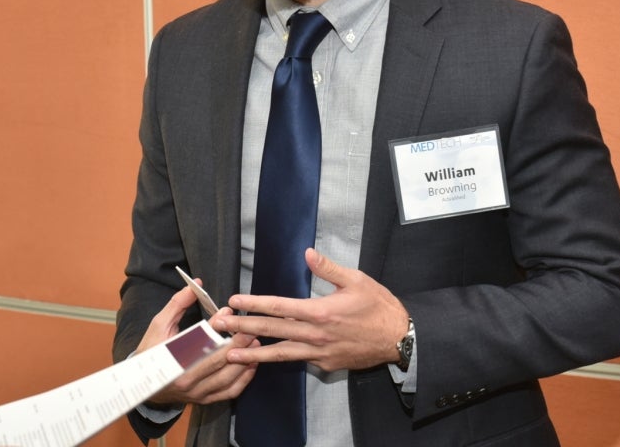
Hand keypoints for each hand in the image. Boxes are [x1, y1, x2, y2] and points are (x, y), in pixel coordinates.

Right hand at [139, 280, 259, 406]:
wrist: (141, 384)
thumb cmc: (151, 351)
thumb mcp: (159, 325)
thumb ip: (177, 305)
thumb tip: (196, 285)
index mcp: (174, 362)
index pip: (201, 342)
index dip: (217, 326)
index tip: (228, 312)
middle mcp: (187, 381)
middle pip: (219, 361)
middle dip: (238, 343)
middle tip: (250, 328)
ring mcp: (197, 393)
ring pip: (228, 379)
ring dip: (245, 361)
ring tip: (255, 343)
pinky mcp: (204, 400)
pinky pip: (229, 392)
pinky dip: (243, 379)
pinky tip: (251, 364)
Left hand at [216, 248, 407, 372]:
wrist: (400, 339)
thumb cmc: (378, 306)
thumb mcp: (356, 280)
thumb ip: (328, 268)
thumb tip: (307, 253)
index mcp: (319, 311)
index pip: (279, 307)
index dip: (255, 304)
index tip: (235, 301)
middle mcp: (315, 334)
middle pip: (272, 330)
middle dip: (243, 328)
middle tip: (219, 327)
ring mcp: (320, 353)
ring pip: (281, 354)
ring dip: (254, 353)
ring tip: (230, 354)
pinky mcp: (326, 365)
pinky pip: (299, 361)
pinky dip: (280, 360)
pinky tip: (264, 358)